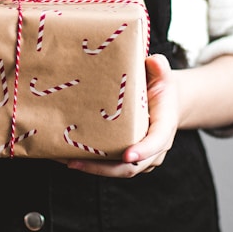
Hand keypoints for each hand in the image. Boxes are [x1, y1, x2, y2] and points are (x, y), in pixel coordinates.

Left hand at [65, 53, 177, 176]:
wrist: (164, 102)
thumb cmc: (160, 87)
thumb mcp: (162, 75)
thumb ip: (159, 67)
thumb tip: (152, 61)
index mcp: (164, 127)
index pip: (156, 142)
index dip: (143, 150)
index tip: (127, 155)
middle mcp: (154, 149)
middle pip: (131, 166)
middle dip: (104, 168)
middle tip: (76, 162)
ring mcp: (141, 158)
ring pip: (118, 170)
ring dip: (93, 169)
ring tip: (68, 160)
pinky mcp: (127, 159)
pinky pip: (111, 167)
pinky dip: (92, 165)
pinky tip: (69, 157)